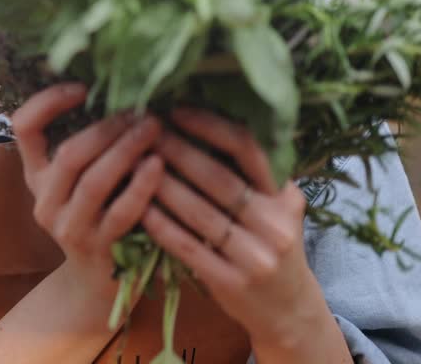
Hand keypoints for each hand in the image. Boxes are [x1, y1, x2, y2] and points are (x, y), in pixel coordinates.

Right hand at [10, 83, 164, 323]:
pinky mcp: (99, 250)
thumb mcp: (81, 180)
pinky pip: (121, 213)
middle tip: (141, 110)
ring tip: (153, 128)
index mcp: (36, 175)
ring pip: (93, 181)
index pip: (23, 127)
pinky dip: (141, 186)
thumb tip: (122, 90)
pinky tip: (159, 165)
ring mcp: (69, 227)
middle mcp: (45, 200)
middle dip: (107, 127)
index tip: (82, 87)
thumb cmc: (99, 217)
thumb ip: (90, 144)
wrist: (97, 285)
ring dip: (126, 150)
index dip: (48, 102)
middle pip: (68, 154)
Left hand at [140, 108, 346, 358]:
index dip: (210, 126)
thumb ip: (248, 173)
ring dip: (160, 185)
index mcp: (286, 196)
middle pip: (218, 178)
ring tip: (131, 162)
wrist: (288, 309)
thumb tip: (199, 118)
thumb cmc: (268, 244)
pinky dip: (161, 225)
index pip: (249, 150)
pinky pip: (188, 246)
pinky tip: (138, 207)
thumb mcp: (275, 206)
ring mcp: (256, 256)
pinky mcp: (232, 283)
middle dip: (176, 150)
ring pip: (199, 212)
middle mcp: (276, 224)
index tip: (175, 110)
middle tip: (142, 130)